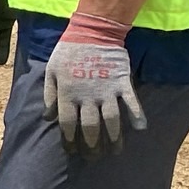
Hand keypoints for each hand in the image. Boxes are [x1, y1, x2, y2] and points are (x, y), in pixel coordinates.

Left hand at [42, 19, 147, 150]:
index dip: (69, 140)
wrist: (93, 31)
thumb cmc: (68, 52)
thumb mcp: (51, 71)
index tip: (72, 150)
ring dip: (113, 138)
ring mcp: (106, 91)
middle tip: (93, 157)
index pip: (67, 124)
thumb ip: (49, 95)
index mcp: (67, 95)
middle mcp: (87, 97)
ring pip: (111, 120)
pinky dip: (137, 115)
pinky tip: (141, 128)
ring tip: (115, 151)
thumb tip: (47, 118)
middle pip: (89, 127)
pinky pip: (131, 102)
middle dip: (91, 145)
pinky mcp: (122, 83)